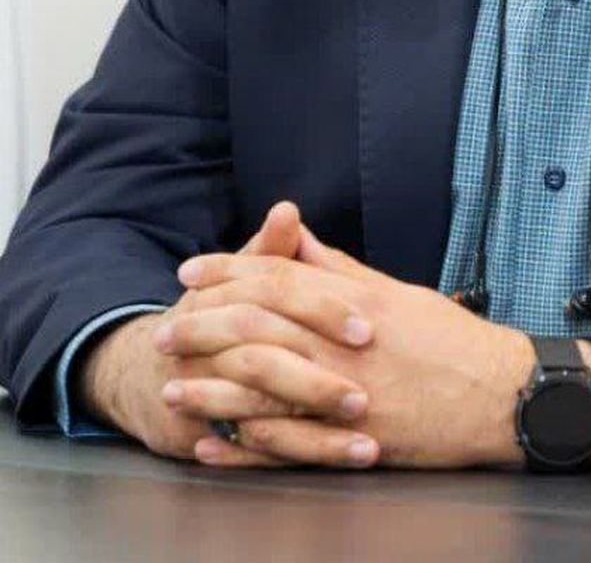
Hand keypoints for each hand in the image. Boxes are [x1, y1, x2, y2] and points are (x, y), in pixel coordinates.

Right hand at [79, 203, 378, 466]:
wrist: (146, 371)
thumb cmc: (214, 318)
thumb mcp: (238, 280)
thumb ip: (269, 251)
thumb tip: (288, 209)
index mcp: (222, 301)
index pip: (273, 299)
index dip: (320, 310)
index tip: (367, 326)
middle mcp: (206, 350)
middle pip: (262, 362)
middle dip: (317, 381)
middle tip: (367, 393)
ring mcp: (201, 399)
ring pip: (260, 418)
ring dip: (318, 434)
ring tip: (367, 443)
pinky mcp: (201, 438)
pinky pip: (254, 455)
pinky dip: (299, 458)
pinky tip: (343, 457)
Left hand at [164, 227, 590, 468]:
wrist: (500, 394)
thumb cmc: (454, 341)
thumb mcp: (400, 293)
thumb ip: (344, 271)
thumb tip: (304, 243)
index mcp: (357, 302)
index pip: (279, 278)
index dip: (229, 271)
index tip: (191, 270)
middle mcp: (346, 345)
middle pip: (257, 328)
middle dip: (203, 325)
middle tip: (165, 328)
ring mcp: (348, 396)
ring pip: (262, 388)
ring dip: (210, 388)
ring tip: (171, 387)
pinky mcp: (354, 442)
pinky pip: (286, 446)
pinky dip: (243, 445)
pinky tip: (213, 442)